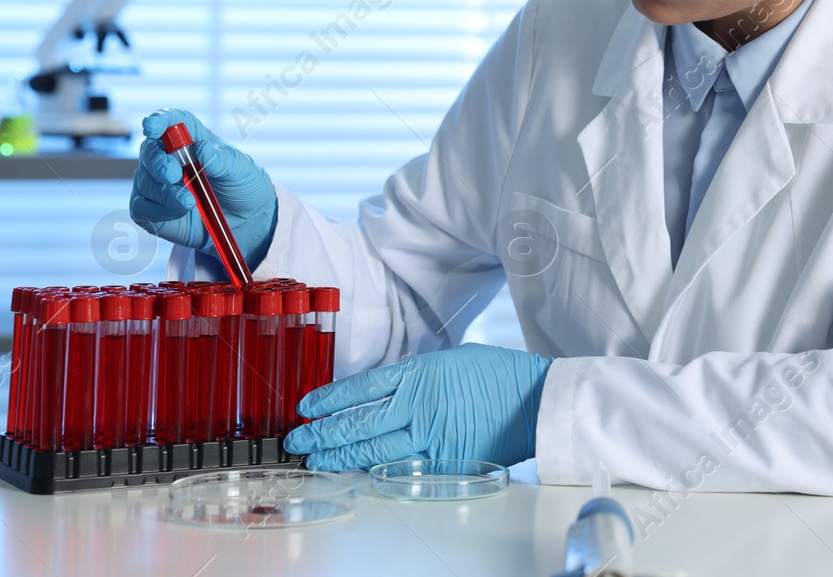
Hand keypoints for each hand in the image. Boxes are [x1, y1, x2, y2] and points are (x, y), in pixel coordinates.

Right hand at [129, 108, 277, 269]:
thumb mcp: (240, 170)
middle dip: (158, 162)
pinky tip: (181, 212)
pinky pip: (142, 207)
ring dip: (166, 193)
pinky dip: (160, 211)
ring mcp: (156, 182)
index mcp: (191, 137)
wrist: (246, 221)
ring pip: (145, 182)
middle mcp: (168, 156)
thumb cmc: (242, 186)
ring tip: (190, 202)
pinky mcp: (150, 208)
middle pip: (150, 150)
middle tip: (174, 175)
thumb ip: (221, 160)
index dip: (159, 120)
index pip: (170, 120)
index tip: (152, 127)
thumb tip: (200, 148)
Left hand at [283, 344, 552, 470]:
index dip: (329, 399)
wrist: (534, 401)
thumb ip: (416, 375)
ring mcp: (427, 434)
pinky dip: (374, 471)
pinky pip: (399, 468)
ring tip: (316, 459)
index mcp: (418, 372)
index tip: (307, 406)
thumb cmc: (499, 375)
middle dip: (322, 432)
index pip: (359, 388)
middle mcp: (416, 403)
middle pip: (356, 422)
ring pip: (371, 449)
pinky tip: (356, 473)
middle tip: (298, 439)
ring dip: (339, 456)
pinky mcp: (440, 460)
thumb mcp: (451, 359)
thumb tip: (387, 390)